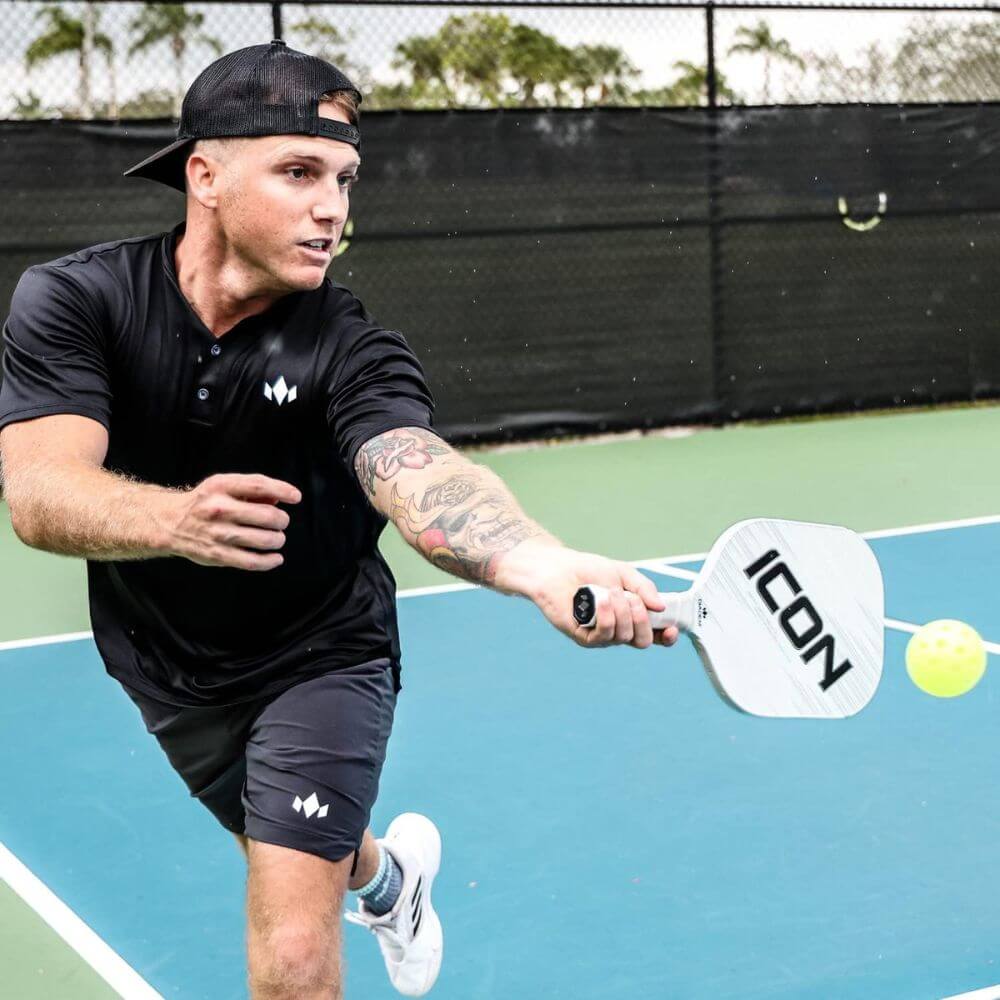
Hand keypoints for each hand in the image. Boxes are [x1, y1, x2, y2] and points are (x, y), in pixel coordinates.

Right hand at [159, 473, 301, 571]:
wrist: (170, 523)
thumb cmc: (203, 503)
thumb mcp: (222, 486)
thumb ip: (251, 489)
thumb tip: (280, 496)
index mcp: (220, 487)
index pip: (259, 485)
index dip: (283, 490)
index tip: (296, 497)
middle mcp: (219, 509)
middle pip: (267, 515)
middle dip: (282, 520)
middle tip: (281, 522)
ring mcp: (219, 534)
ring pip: (264, 539)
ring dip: (278, 539)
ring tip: (277, 538)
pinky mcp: (218, 554)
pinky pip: (252, 561)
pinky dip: (270, 561)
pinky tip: (275, 558)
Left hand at [502, 541, 679, 649]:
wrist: (557, 568)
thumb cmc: (587, 570)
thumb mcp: (623, 573)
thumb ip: (644, 588)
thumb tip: (661, 607)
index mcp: (630, 616)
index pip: (654, 635)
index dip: (666, 637)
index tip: (672, 628)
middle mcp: (617, 629)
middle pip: (642, 640)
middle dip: (642, 618)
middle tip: (631, 598)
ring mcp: (600, 635)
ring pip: (624, 637)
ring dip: (622, 612)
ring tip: (609, 592)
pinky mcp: (583, 636)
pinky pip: (603, 636)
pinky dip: (607, 617)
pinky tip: (601, 601)